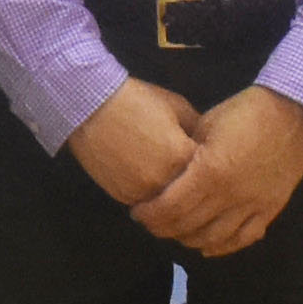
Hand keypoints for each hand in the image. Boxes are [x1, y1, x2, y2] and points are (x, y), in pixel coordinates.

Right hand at [64, 76, 202, 213]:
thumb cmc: (137, 100)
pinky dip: (149, 194)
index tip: (207, 159)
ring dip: (169, 193)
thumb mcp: (177, 106)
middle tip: (188, 172)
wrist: (92, 106)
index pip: (208, 171)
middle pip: (189, 191)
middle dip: (190, 182)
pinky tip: (145, 176)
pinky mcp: (123, 196)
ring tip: (165, 175)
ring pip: (167, 203)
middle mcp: (164, 179)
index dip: (207, 164)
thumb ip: (197, 128)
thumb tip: (210, 143)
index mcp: (182, 155)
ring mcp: (142, 191)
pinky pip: (145, 202)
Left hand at [129, 87, 302, 257]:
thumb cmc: (245, 111)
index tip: (138, 212)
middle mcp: (229, 195)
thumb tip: (170, 173)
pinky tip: (208, 246)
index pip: (170, 207)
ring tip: (177, 232)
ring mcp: (252, 205)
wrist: (294, 111)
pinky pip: (244, 238)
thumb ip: (187, 154)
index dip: (149, 215)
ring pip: (214, 238)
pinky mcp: (271, 209)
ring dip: (189, 239)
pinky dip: (223, 247)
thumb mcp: (206, 125)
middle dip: (163, 228)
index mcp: (209, 172)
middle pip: (188, 226)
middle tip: (152, 223)